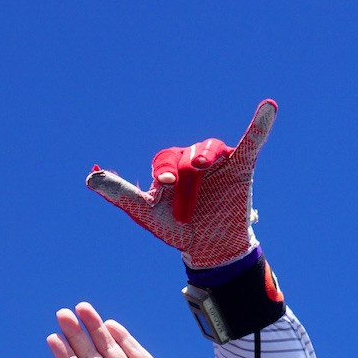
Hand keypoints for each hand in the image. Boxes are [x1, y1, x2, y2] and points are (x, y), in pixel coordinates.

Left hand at [46, 304, 207, 357]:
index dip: (65, 356)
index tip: (53, 337)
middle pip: (90, 356)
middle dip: (77, 335)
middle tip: (63, 314)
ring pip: (110, 348)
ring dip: (96, 329)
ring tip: (82, 308)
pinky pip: (134, 350)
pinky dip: (122, 337)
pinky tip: (110, 325)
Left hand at [86, 100, 276, 269]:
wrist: (211, 249)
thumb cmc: (177, 228)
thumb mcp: (146, 212)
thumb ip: (120, 193)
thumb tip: (89, 178)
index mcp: (170, 168)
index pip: (164, 161)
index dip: (165, 171)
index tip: (165, 185)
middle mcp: (192, 161)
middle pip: (187, 157)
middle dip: (185, 179)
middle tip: (184, 203)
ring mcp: (217, 163)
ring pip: (210, 148)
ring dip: (205, 155)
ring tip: (202, 166)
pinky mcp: (241, 167)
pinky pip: (251, 143)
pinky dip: (259, 127)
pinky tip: (268, 108)